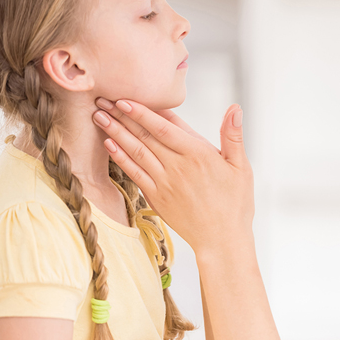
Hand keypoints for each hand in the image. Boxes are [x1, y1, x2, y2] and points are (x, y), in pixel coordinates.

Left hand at [92, 98, 254, 255]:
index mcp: (198, 154)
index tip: (124, 98)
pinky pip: (135, 174)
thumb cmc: (235, 202)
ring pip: (136, 152)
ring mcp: (164, 183)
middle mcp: (177, 167)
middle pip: (145, 136)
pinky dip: (120, 158)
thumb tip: (235, 108)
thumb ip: (233, 136)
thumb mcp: (241, 167)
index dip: (142, 111)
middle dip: (121, 116)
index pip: (164, 127)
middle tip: (102, 99)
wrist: (222, 240)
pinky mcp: (157, 198)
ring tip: (99, 117)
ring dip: (116, 133)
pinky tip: (109, 144)